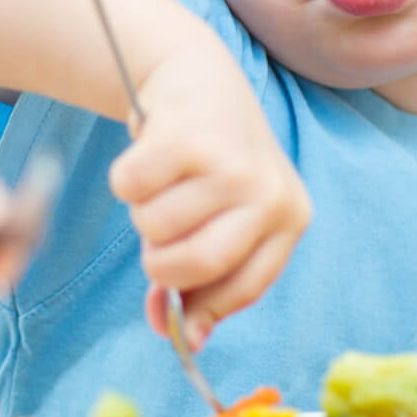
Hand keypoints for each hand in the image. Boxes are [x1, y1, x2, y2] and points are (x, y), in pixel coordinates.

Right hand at [107, 38, 310, 345]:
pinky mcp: (188, 136)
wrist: (198, 77)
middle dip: (160, 260)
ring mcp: (231, 164)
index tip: (170, 312)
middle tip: (158, 233)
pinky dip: (125, 177)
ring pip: (153, 226)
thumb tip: (183, 340)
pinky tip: (149, 152)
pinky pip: (130, 187)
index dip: (199, 308)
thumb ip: (204, 282)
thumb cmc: (211, 163)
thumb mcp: (224, 220)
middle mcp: (269, 192)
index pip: (242, 289)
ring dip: (142, 211)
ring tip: (163, 182)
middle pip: (194, 264)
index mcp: (290, 217)